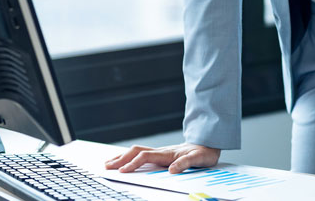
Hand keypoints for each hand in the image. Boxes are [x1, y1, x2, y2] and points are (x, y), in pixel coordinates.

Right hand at [103, 142, 220, 173]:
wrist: (208, 143)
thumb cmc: (203, 152)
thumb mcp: (198, 159)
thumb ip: (186, 163)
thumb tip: (172, 170)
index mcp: (167, 153)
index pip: (144, 157)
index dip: (133, 164)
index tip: (122, 171)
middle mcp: (160, 151)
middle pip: (135, 152)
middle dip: (120, 159)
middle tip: (107, 167)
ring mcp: (159, 151)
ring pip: (136, 151)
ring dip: (121, 157)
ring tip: (109, 163)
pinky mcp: (160, 154)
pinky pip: (140, 153)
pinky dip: (129, 156)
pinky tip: (124, 160)